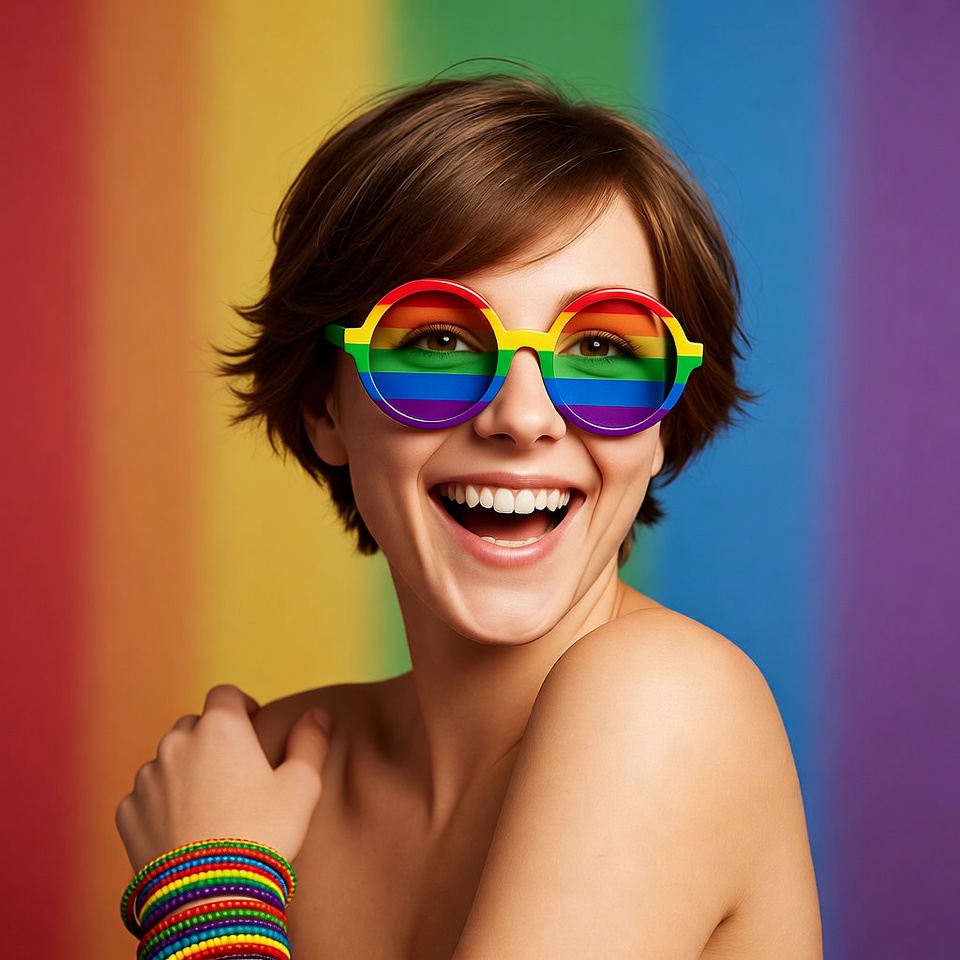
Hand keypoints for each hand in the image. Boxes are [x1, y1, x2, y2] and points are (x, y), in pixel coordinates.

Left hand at [116, 685, 330, 869]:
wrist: (210, 896)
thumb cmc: (263, 835)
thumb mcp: (302, 786)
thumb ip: (310, 742)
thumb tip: (318, 714)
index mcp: (221, 727)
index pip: (226, 695)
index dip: (241, 707)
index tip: (253, 727)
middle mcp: (177, 743)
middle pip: (194, 726)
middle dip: (212, 740)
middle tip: (234, 774)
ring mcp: (148, 777)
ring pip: (168, 761)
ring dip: (185, 772)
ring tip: (208, 806)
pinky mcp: (128, 812)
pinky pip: (146, 797)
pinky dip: (161, 805)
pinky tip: (184, 830)